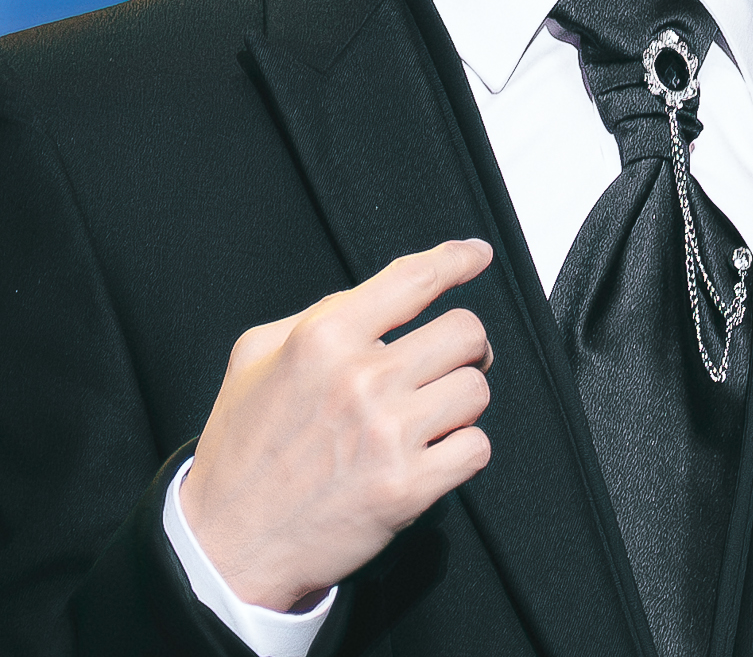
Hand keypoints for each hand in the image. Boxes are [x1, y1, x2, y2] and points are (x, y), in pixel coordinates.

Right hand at [180, 238, 494, 612]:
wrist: (226, 546)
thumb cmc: (241, 451)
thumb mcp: (256, 357)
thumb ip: (315, 317)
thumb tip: (376, 297)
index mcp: (324, 338)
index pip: (414, 279)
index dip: (456, 260)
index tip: (476, 256)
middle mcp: (361, 378)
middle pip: (465, 332)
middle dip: (466, 346)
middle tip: (451, 362)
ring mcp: (387, 434)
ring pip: (476, 389)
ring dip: (461, 401)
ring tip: (432, 414)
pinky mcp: (406, 488)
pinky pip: (475, 448)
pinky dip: (462, 451)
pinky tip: (433, 454)